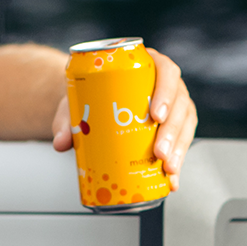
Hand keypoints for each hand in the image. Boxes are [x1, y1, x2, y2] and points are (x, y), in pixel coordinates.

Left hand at [48, 52, 198, 180]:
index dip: (165, 92)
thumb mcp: (76, 103)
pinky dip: (179, 161)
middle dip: (172, 131)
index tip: (156, 116)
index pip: (165, 71)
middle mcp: (166, 82)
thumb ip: (66, 121)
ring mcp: (174, 103)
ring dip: (179, 148)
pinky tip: (172, 179)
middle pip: (179, 102)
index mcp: (146, 66)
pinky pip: (184, 141)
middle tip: (159, 153)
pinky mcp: (176, 124)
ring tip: (167, 168)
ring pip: (185, 123)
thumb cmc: (89, 96)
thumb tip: (61, 142)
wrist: (92, 104)